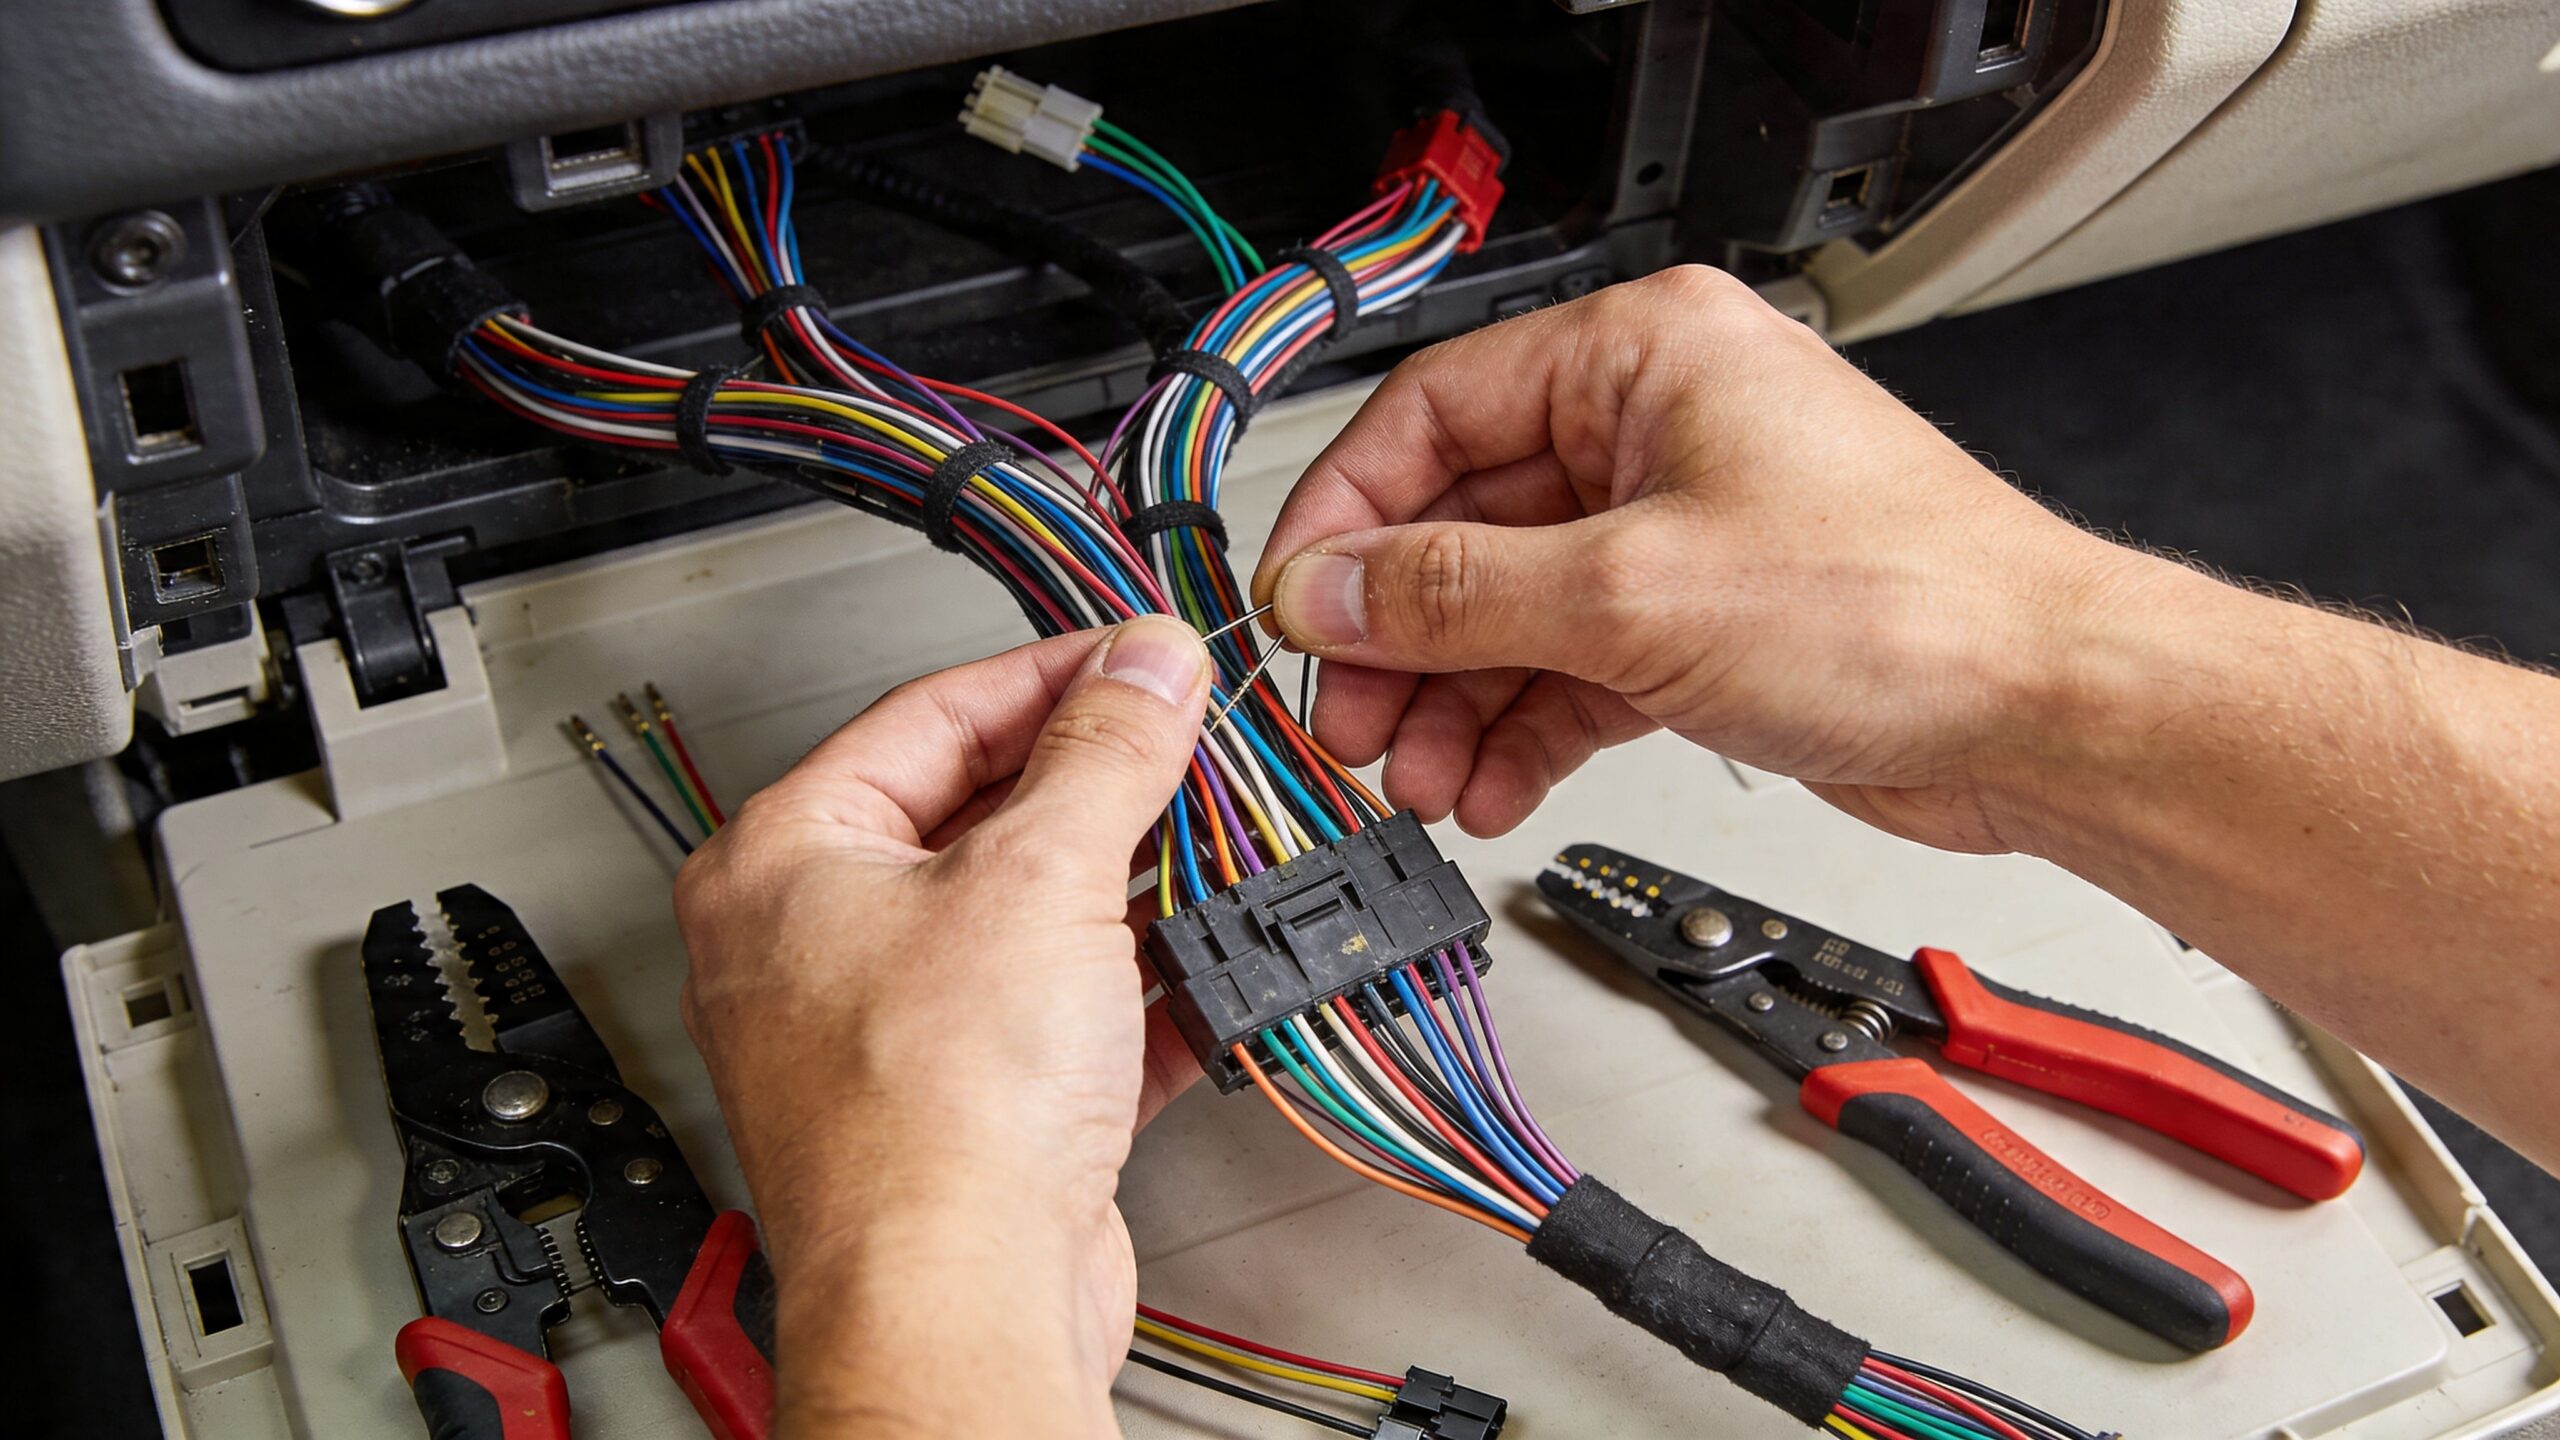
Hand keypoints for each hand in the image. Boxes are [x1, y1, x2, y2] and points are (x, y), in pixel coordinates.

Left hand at [672, 617, 1209, 1438]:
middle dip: (1102, 785)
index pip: (930, 713)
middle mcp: (814, 942)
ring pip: (1027, 916)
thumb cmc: (931, 1122)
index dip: (1053, 673)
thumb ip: (1106, 753)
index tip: (1144, 657)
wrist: (962, 1306)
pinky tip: (1207, 970)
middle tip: (1190, 745)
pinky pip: (1058, 1013)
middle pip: (980, 812)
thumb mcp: (1041, 877)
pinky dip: (1134, 989)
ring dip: (1130, 886)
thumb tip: (1145, 664)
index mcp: (783, 859)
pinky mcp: (966, 1107)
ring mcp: (888, 1030)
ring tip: (1216, 849)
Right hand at [1256, 265, 2559, 1169]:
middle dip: (1402, 636)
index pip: (1435, 415)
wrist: (2048, 717)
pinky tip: (1488, 788)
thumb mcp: (1631, 594)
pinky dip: (1525, 728)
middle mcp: (1659, 427)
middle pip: (1465, 525)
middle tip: (1349, 717)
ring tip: (1416, 778)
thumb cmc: (1908, 609)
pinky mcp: (1706, 622)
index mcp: (1643, 354)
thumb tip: (1332, 587)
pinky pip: (1574, 667)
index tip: (1299, 607)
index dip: (1351, 518)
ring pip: (1514, 610)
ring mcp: (1683, 529)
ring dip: (1455, 701)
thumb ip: (1455, 593)